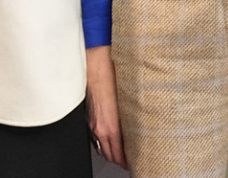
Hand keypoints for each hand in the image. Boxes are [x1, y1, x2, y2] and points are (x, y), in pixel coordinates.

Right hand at [85, 46, 126, 168]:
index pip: (118, 154)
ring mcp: (91, 123)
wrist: (93, 62)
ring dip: (110, 151)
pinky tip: (110, 137)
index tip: (133, 164)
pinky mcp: (88, 116)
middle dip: (118, 159)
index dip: (126, 162)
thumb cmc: (110, 75)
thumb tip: (140, 129)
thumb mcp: (126, 99)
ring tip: (121, 152)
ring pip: (100, 146)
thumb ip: (131, 118)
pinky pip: (95, 135)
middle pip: (108, 154)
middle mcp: (98, 128)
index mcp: (109, 126)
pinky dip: (103, 140)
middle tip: (129, 160)